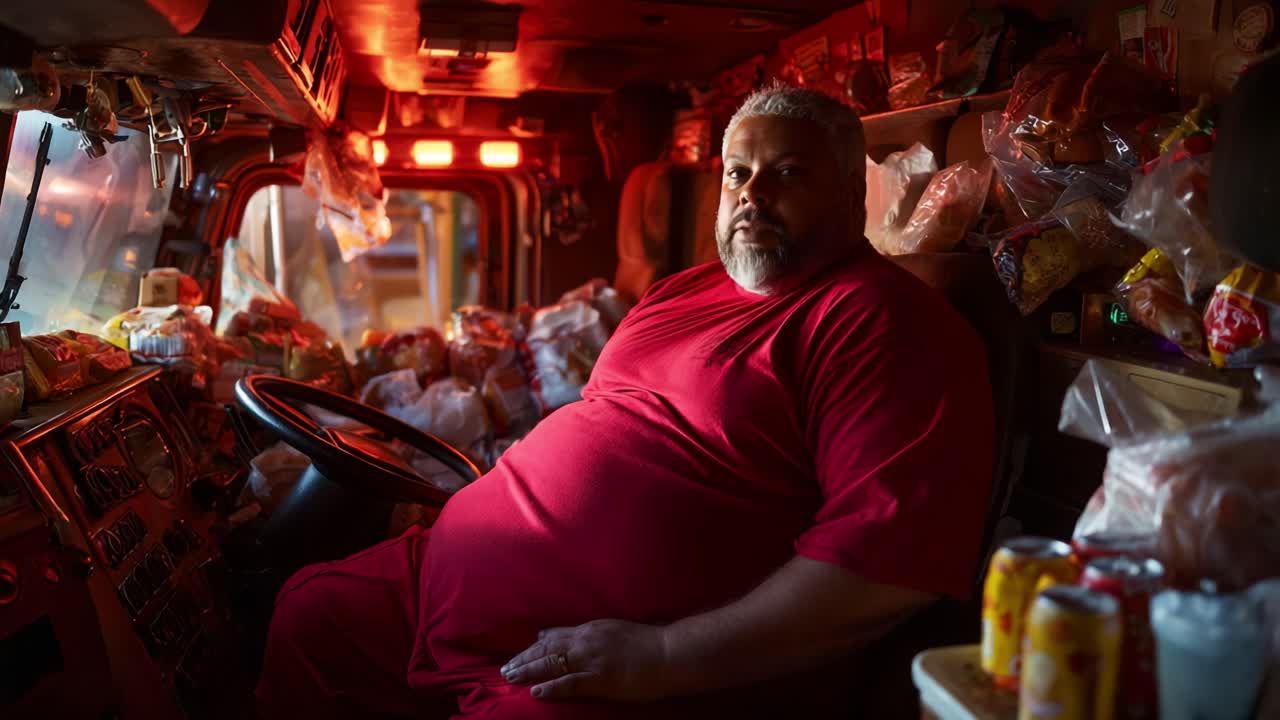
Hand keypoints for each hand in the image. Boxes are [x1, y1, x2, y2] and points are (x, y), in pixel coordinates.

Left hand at [500, 619, 671, 701]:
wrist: (669, 652)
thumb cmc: (648, 643)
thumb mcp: (616, 630)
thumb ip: (593, 634)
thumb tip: (574, 635)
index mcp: (591, 629)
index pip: (556, 635)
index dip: (535, 645)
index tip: (521, 652)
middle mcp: (586, 641)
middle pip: (547, 648)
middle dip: (524, 658)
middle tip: (505, 668)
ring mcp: (591, 659)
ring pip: (552, 663)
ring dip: (528, 670)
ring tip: (510, 677)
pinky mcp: (600, 678)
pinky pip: (569, 683)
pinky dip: (550, 687)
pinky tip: (535, 691)